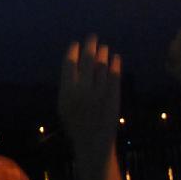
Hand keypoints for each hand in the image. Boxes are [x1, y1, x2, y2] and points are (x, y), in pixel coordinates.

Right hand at [59, 35, 120, 163]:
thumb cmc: (76, 123)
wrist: (93, 142)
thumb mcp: (64, 105)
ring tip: (104, 47)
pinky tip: (116, 58)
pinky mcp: (113, 95)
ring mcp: (99, 92)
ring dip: (103, 53)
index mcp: (67, 91)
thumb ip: (67, 84)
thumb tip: (73, 61)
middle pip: (87, 59)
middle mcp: (83, 89)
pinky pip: (115, 74)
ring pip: (102, 65)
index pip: (69, 63)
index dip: (73, 51)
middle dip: (90, 46)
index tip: (76, 44)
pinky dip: (116, 64)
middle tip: (92, 37)